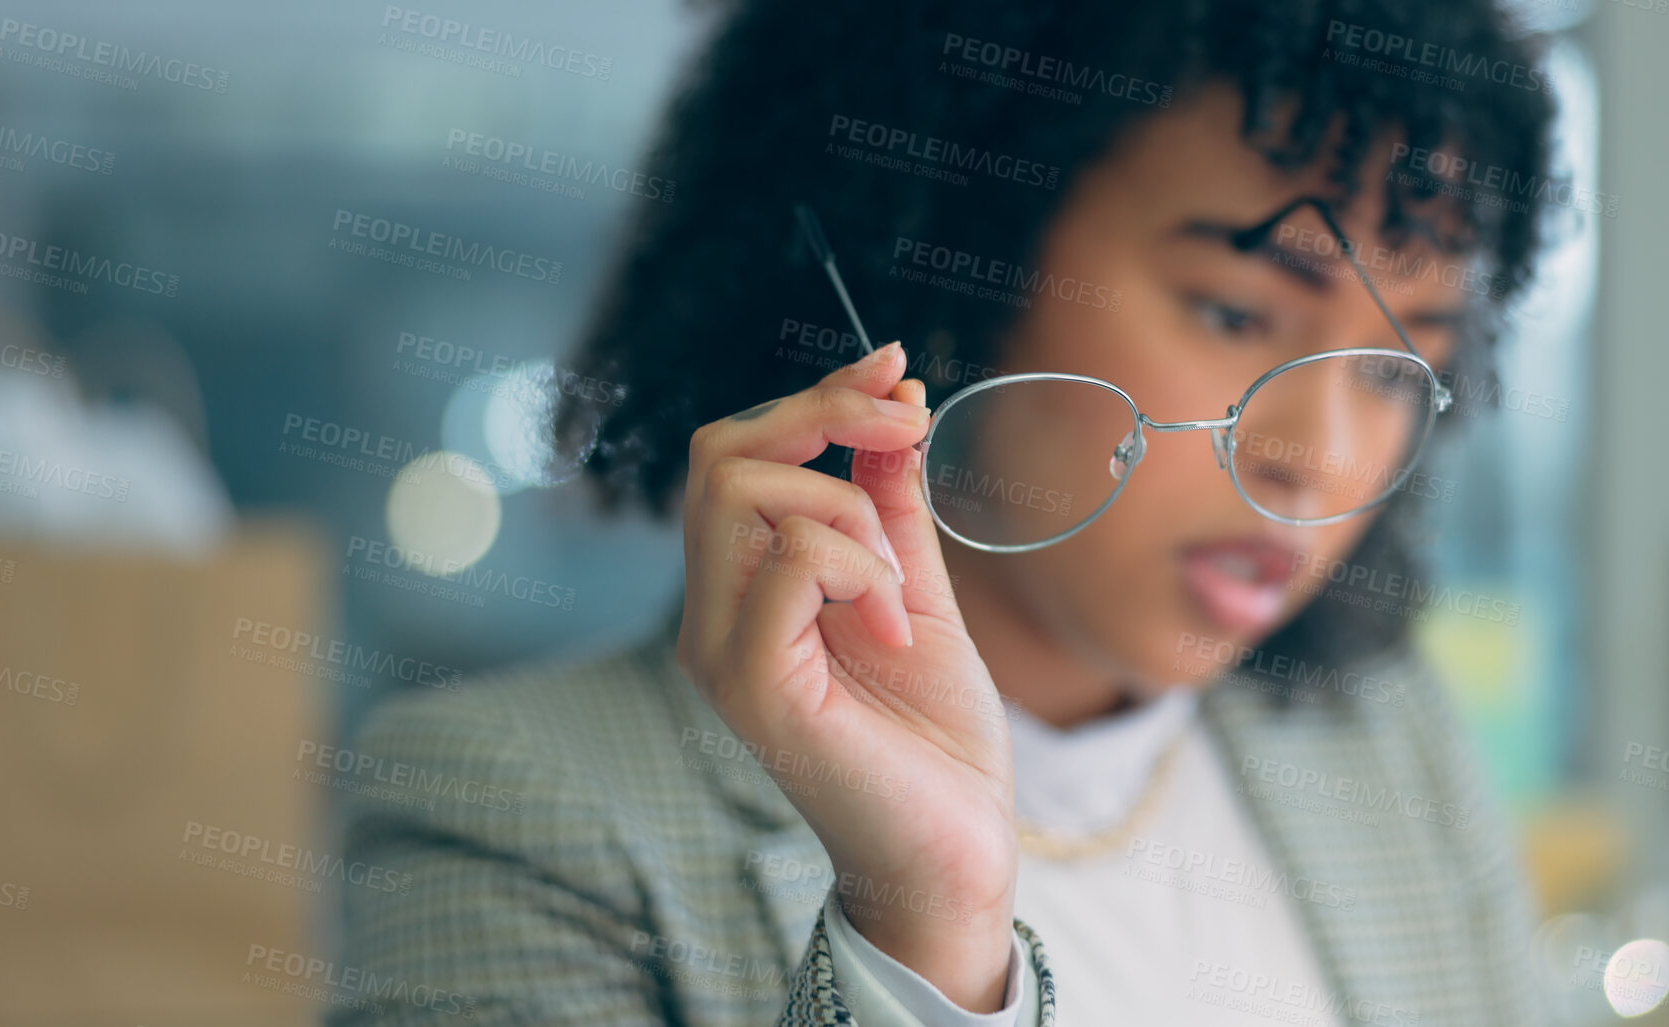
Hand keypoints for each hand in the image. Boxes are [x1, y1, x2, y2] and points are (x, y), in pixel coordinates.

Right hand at [675, 341, 1018, 1012]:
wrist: (956, 850)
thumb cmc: (936, 739)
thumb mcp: (919, 594)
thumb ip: (893, 508)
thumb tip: (894, 407)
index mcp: (744, 591)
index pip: (739, 456)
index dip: (815, 397)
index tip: (894, 367)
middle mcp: (712, 615)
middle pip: (723, 456)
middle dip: (825, 417)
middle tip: (909, 429)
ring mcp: (721, 651)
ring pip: (744, 494)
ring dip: (851, 512)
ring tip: (902, 588)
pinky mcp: (750, 686)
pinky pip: (788, 562)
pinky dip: (859, 567)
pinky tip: (895, 627)